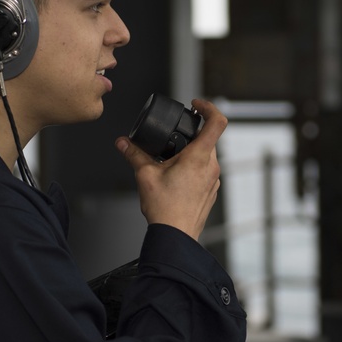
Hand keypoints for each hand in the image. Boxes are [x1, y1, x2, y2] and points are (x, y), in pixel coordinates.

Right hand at [115, 99, 227, 240]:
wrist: (175, 236)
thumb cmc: (165, 209)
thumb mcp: (145, 175)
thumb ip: (134, 154)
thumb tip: (123, 143)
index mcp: (199, 157)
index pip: (217, 121)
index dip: (209, 107)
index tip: (196, 105)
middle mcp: (211, 167)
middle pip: (209, 138)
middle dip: (192, 133)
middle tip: (174, 135)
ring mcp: (213, 180)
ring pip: (207, 156)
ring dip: (192, 152)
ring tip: (171, 159)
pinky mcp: (211, 191)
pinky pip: (206, 171)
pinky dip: (194, 167)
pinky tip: (176, 177)